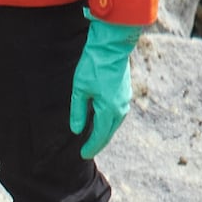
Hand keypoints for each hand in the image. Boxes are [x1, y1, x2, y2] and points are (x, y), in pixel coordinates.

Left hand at [71, 14, 144, 156]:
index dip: (91, 146)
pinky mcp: (125, 93)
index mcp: (109, 109)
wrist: (112, 45)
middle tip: (87, 152)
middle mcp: (120, 108)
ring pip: (114, 124)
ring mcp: (125, 100)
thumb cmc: (94, 66)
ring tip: (94, 140)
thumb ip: (78, 111)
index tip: (82, 155)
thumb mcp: (79, 89)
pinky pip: (117, 114)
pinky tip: (102, 122)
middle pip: (109, 132)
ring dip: (104, 133)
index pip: (99, 135)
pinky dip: (109, 122)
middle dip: (98, 143)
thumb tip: (77, 130)